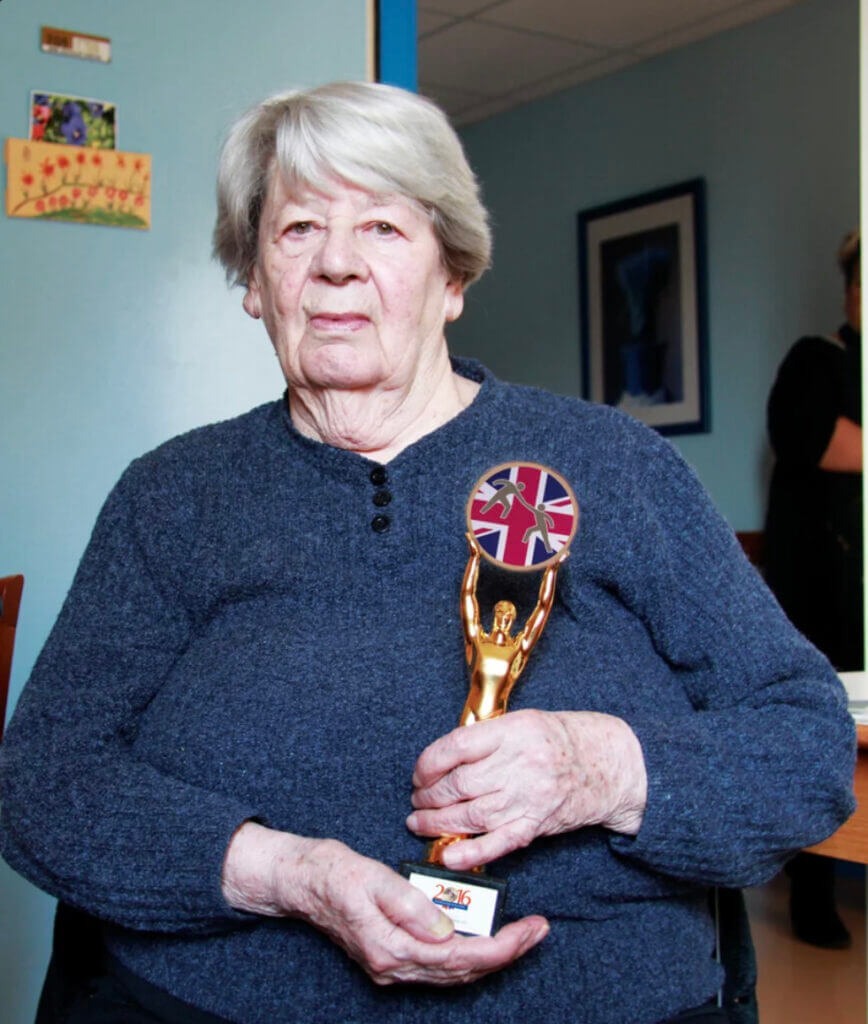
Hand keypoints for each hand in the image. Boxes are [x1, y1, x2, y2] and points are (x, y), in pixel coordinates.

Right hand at [222, 822, 548, 985]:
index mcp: (390, 948)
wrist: (298, 881)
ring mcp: (390, 965)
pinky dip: (466, 954)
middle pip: (462, 971)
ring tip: (521, 934)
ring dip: (489, 955)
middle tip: (538, 930)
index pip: (460, 958)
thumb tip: (448, 929)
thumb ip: (409, 904)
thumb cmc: (331, 873)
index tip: (532, 929)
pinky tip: (481, 936)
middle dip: (506, 952)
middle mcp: (392, 965)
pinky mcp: (390, 955)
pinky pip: (439, 964)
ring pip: (453, 972)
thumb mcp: (371, 878)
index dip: (502, 947)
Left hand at [406, 710, 646, 871]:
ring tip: (420, 823)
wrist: (609, 763)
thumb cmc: (561, 739)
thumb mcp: (522, 721)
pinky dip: (470, 853)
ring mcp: (528, 797)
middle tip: (417, 800)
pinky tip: (448, 855)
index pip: (456, 747)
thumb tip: (442, 760)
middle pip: (459, 785)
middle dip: (429, 797)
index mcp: (512, 732)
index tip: (419, 773)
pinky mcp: (536, 825)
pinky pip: (498, 843)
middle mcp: (519, 764)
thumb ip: (486, 738)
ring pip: (470, 815)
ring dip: (437, 823)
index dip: (428, 764)